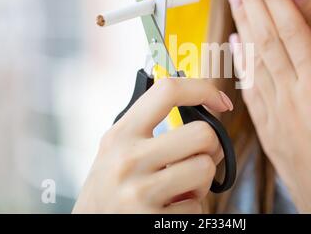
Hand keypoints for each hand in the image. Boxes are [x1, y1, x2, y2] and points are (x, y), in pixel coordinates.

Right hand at [73, 78, 232, 212]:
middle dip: (209, 148)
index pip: (168, 91)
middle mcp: (128, 160)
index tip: (220, 102)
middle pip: (203, 134)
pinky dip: (190, 210)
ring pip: (205, 169)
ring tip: (179, 189)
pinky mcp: (152, 220)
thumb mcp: (118, 149)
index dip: (203, 89)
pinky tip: (170, 209)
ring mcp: (139, 192)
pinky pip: (197, 207)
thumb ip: (149, 128)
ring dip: (200, 183)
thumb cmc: (110, 187)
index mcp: (121, 134)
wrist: (90, 226)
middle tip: (196, 158)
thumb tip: (204, 115)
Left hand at [225, 0, 310, 212]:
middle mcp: (292, 97)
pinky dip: (241, 61)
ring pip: (254, 58)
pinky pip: (249, 87)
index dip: (275, 0)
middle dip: (252, 0)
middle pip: (267, 38)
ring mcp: (275, 112)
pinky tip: (235, 44)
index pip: (292, 33)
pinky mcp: (266, 127)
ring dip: (243, 23)